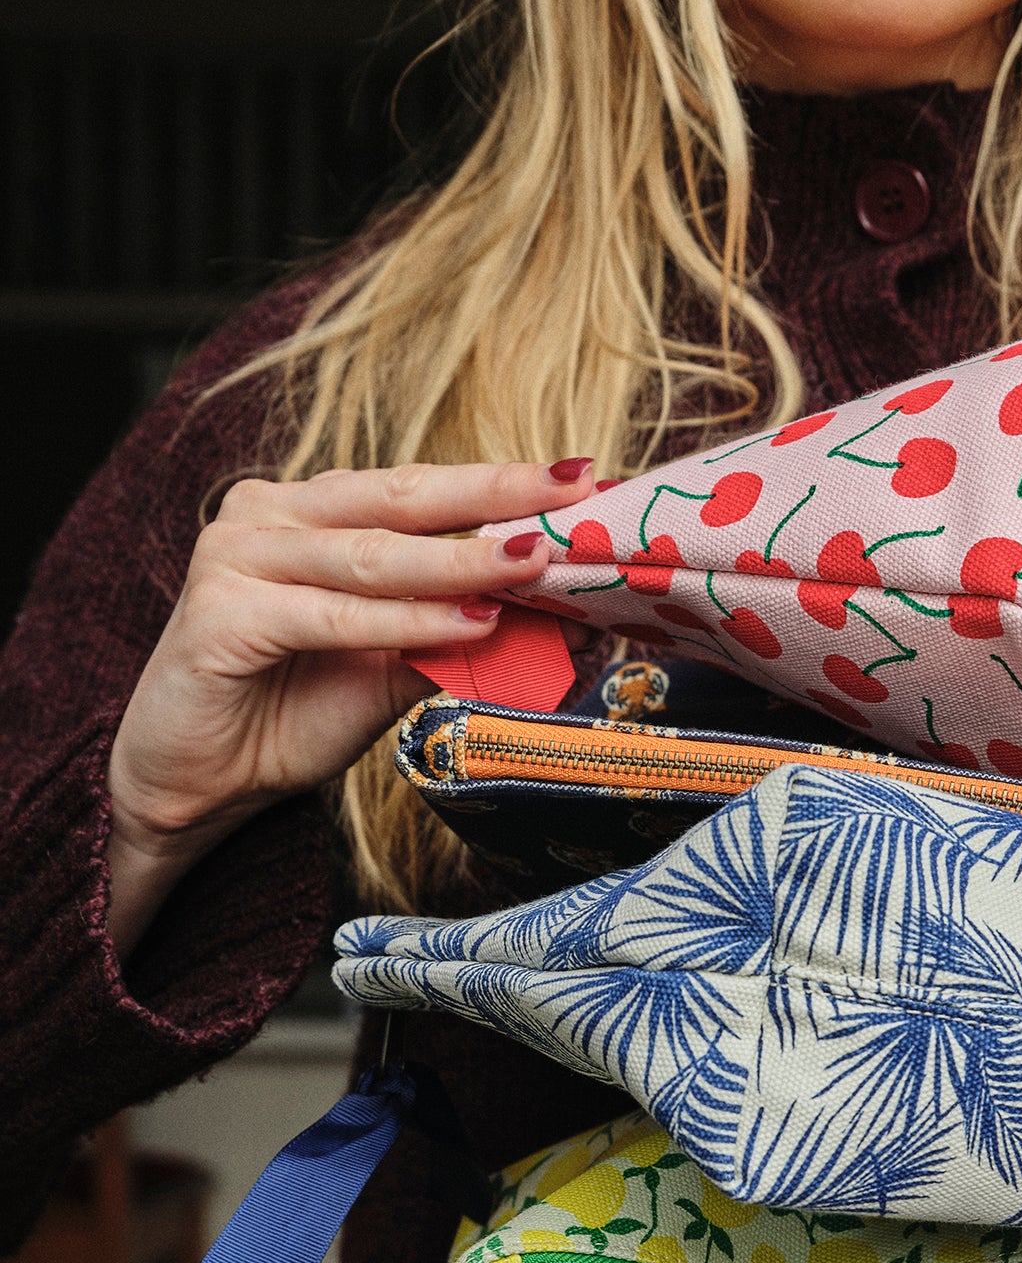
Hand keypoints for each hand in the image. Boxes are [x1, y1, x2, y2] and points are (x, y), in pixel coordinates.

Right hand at [105, 457, 599, 951]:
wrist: (200, 782)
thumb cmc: (291, 713)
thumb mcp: (394, 666)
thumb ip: (458, 631)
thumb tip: (561, 619)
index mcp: (311, 511)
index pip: (419, 490)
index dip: (499, 485)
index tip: (580, 480)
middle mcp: (270, 514)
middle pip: (400, 497)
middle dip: (493, 495)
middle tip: (571, 491)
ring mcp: (238, 557)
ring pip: (371, 555)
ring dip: (459, 562)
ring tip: (531, 563)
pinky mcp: (221, 614)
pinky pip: (334, 615)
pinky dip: (405, 621)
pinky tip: (468, 624)